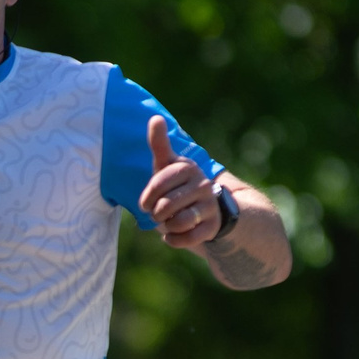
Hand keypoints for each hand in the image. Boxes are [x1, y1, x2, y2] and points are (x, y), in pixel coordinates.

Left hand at [139, 116, 220, 248]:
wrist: (207, 207)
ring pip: (180, 222)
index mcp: (188, 168)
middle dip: (156, 214)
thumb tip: (155, 118)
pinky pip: (189, 238)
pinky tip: (173, 236)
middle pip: (166, 206)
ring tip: (168, 222)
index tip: (145, 203)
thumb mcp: (167, 165)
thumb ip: (159, 144)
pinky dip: (175, 240)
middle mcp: (203, 184)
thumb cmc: (178, 185)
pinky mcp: (213, 226)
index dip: (147, 197)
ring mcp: (210, 206)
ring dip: (167, 227)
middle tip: (158, 214)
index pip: (158, 184)